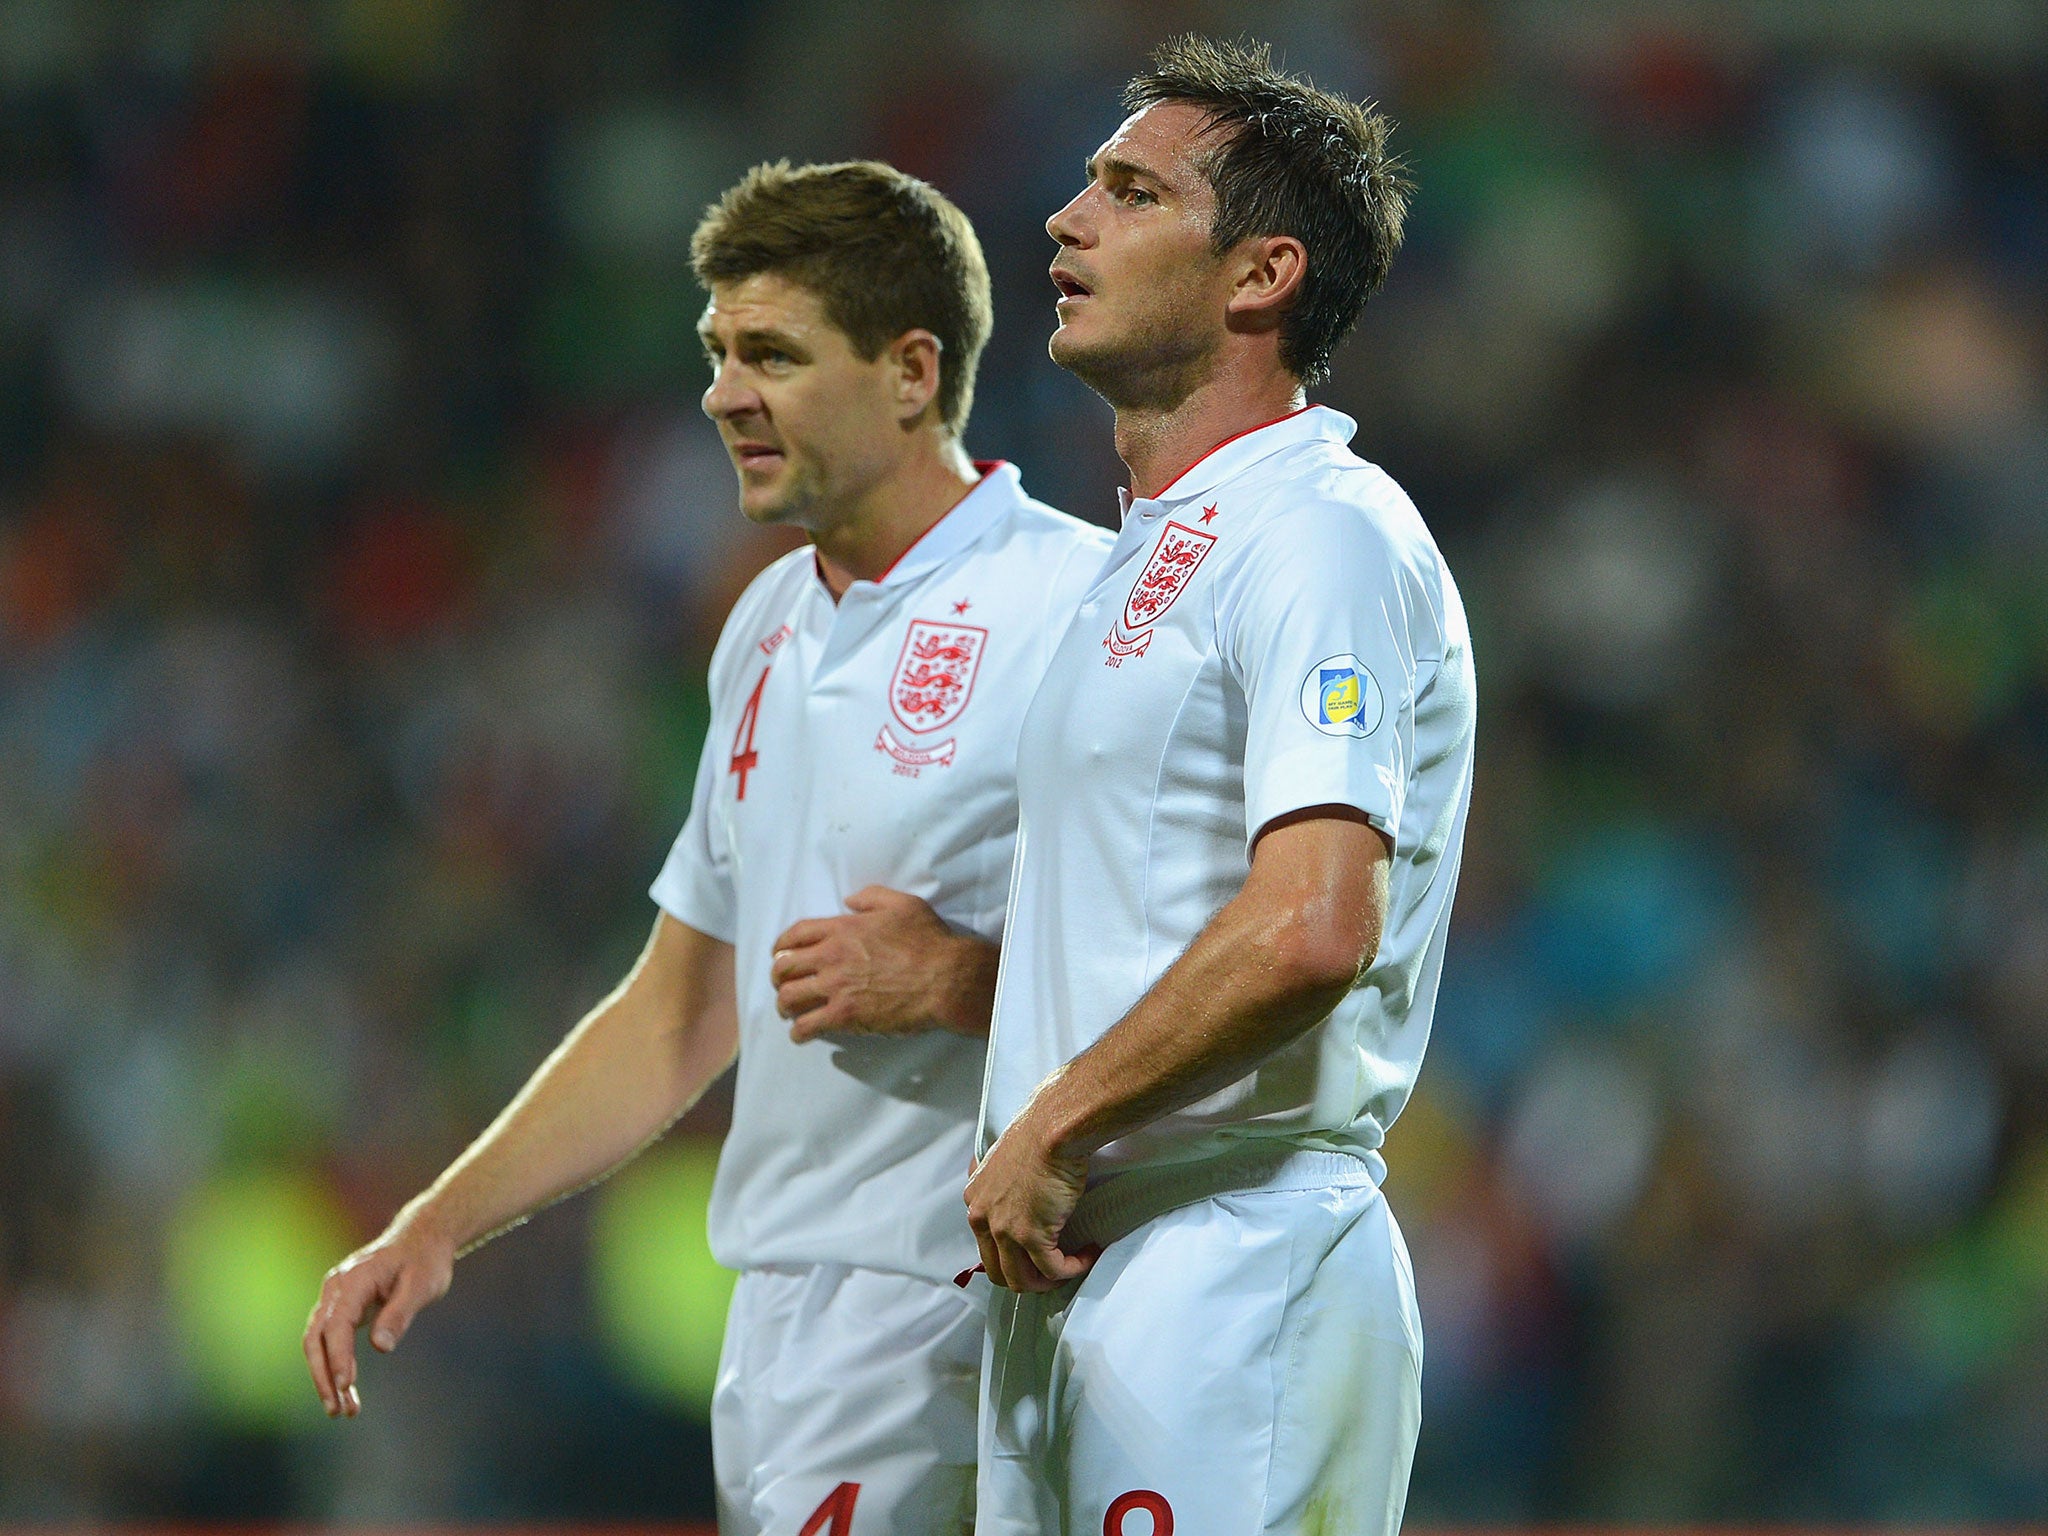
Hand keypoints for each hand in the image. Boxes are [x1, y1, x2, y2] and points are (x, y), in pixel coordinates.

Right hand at [303, 1221, 454, 1417]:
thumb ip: (400, 1313)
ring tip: (343, 1411)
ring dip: (326, 1376)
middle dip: (324, 1375)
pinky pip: (329, 1339)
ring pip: (318, 1342)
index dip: (339, 1356)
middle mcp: (336, 1287)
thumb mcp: (422, 1285)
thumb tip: (381, 1347)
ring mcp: (334, 1297)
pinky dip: (335, 1365)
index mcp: (354, 1279)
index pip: (337, 1324)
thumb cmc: (425, 1260)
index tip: (346, 1386)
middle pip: (316, 1337)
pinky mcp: (340, 1307)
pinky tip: (347, 1390)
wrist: (422, 1239)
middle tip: (338, 1410)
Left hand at [771, 886, 997, 1042]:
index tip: (780, 954)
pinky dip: (798, 1032)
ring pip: (789, 998)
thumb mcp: (902, 904)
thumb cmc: (928, 940)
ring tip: (789, 1011)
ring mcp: (835, 987)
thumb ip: (872, 897)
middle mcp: (831, 957)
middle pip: (784, 967)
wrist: (945, 978)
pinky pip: (807, 1026)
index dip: (782, 946)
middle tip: (784, 984)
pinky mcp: (844, 1016)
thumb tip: (849, 901)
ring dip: (784, 1005)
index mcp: (842, 929)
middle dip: (779, 976)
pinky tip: (801, 1034)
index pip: (795, 935)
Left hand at [964, 1116, 1094, 1292]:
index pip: (985, 1246)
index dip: (1012, 1256)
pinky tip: (1087, 1255)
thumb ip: (1005, 1183)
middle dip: (1027, 1277)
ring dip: (1048, 1281)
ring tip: (1071, 1266)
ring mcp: (1003, 1230)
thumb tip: (1022, 1197)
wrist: (1054, 1129)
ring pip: (1021, 1280)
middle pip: (998, 1271)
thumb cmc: (1040, 1134)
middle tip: (1053, 1269)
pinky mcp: (1030, 1236)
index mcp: (975, 1199)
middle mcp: (982, 1217)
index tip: (1036, 1252)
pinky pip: (1052, 1269)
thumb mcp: (1007, 1160)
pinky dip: (1072, 1269)